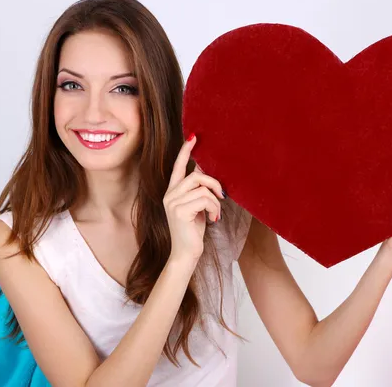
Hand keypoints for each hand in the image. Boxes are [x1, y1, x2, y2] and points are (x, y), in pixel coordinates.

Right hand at [163, 134, 224, 262]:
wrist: (186, 253)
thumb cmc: (193, 231)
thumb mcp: (196, 206)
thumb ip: (198, 190)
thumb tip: (205, 171)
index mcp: (172, 192)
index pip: (178, 167)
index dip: (185, 151)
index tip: (193, 137)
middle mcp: (169, 195)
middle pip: (195, 176)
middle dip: (213, 183)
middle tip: (222, 195)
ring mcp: (173, 203)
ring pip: (202, 188)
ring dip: (215, 200)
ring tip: (216, 212)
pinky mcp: (180, 211)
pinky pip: (204, 199)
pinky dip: (214, 208)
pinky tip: (213, 218)